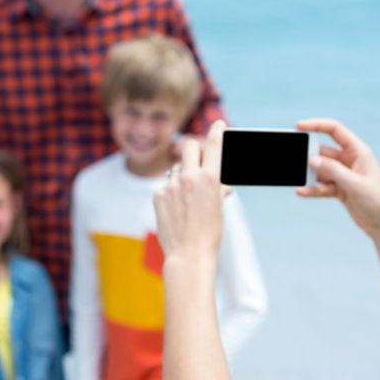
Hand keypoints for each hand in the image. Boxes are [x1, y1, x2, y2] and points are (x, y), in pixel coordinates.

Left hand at [154, 121, 228, 261]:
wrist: (188, 255)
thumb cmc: (209, 234)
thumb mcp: (219, 208)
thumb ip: (218, 188)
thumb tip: (222, 181)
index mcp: (209, 179)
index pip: (214, 145)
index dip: (217, 132)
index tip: (219, 125)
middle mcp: (188, 178)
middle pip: (188, 146)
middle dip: (194, 148)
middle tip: (197, 158)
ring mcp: (171, 186)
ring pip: (176, 169)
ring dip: (182, 177)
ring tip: (188, 199)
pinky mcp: (158, 195)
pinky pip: (166, 186)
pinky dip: (171, 194)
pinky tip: (176, 210)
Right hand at [295, 118, 379, 240]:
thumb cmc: (378, 201)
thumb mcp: (354, 184)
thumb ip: (333, 171)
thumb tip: (312, 160)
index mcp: (358, 151)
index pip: (335, 130)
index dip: (316, 125)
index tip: (299, 127)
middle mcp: (350, 160)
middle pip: (324, 151)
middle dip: (309, 155)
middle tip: (296, 161)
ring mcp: (344, 175)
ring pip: (321, 170)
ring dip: (310, 175)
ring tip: (298, 180)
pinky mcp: (340, 190)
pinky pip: (322, 186)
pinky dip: (313, 189)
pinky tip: (302, 191)